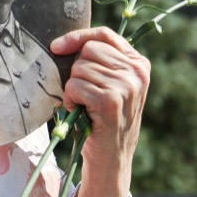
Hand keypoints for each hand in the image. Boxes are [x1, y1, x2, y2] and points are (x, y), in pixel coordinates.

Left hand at [51, 27, 149, 196]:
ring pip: (79, 68)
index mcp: (139, 64)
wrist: (111, 161)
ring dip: (72, 89)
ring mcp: (127, 86)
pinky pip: (75, 85)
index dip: (78, 37)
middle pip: (89, 50)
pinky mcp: (111, 101)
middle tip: (83, 95)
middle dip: (77, 71)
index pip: (104, 34)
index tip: (56, 47)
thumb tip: (65, 42)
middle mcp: (138, 72)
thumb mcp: (109, 85)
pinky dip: (70, 99)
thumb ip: (100, 62)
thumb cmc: (102, 121)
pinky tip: (80, 113)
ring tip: (83, 107)